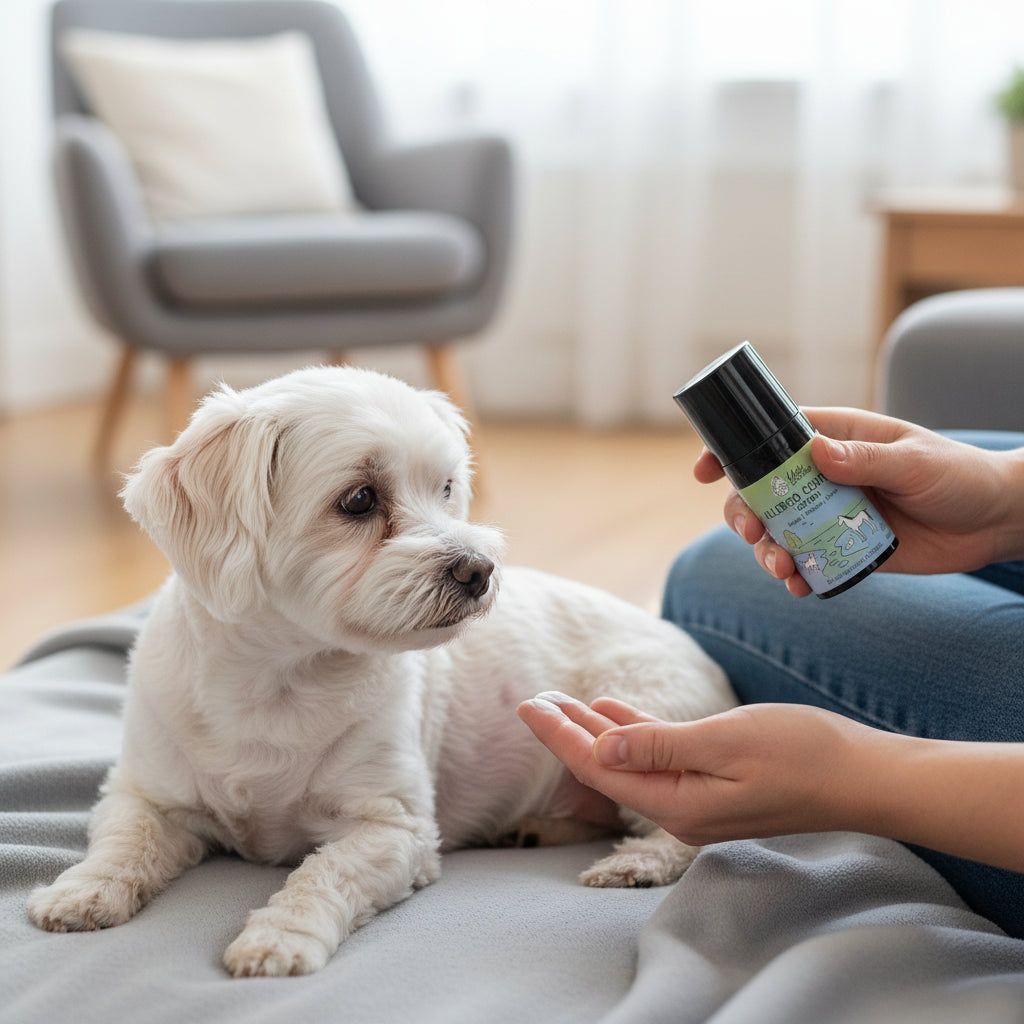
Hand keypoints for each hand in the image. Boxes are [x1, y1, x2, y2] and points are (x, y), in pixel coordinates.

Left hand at [518, 692, 1023, 871]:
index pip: (598, 767)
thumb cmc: (800, 754)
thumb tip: (600, 746)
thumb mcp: (723, 742)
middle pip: (606, 766)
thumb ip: (658, 745)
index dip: (558, 736)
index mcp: (675, 803)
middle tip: (531, 699)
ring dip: (595, 729)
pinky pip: (660, 754)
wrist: (863, 777)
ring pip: (630, 758)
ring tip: (561, 702)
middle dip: (566, 733)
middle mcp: (679, 807)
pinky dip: (634, 730)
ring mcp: (698, 796)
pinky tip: (614, 709)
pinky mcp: (716, 781)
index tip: (524, 704)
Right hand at [695, 407, 1023, 595]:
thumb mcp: (914, 461)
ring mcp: (828, 514)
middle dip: (742, 513)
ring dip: (765, 551)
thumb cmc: (957, 475)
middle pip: (759, 491)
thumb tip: (816, 451)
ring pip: (776, 531)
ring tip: (782, 570)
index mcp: (834, 440)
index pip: (770, 438)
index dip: (731, 451)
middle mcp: (822, 476)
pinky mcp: (842, 549)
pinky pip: (805, 564)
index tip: (704, 471)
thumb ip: (865, 459)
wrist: (993, 523)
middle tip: (753, 532)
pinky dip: (795, 578)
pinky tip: (800, 588)